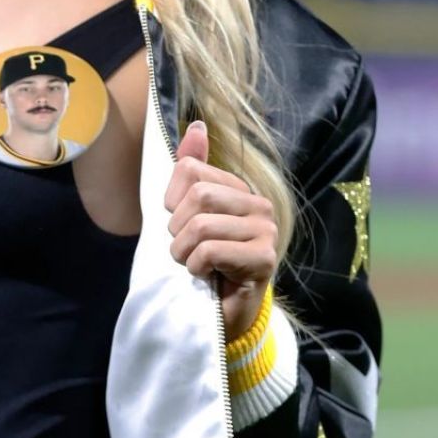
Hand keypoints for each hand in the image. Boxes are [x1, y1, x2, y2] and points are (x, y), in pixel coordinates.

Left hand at [165, 119, 276, 342]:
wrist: (222, 311)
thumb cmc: (204, 261)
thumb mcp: (189, 214)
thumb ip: (193, 170)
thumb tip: (196, 126)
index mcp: (239, 189)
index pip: (189, 170)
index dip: (171, 200)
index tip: (178, 224)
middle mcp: (259, 205)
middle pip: (198, 196)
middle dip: (178, 229)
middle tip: (186, 249)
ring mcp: (266, 231)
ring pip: (201, 226)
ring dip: (184, 252)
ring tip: (195, 264)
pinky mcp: (264, 259)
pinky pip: (210, 252)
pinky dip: (196, 267)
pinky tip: (207, 275)